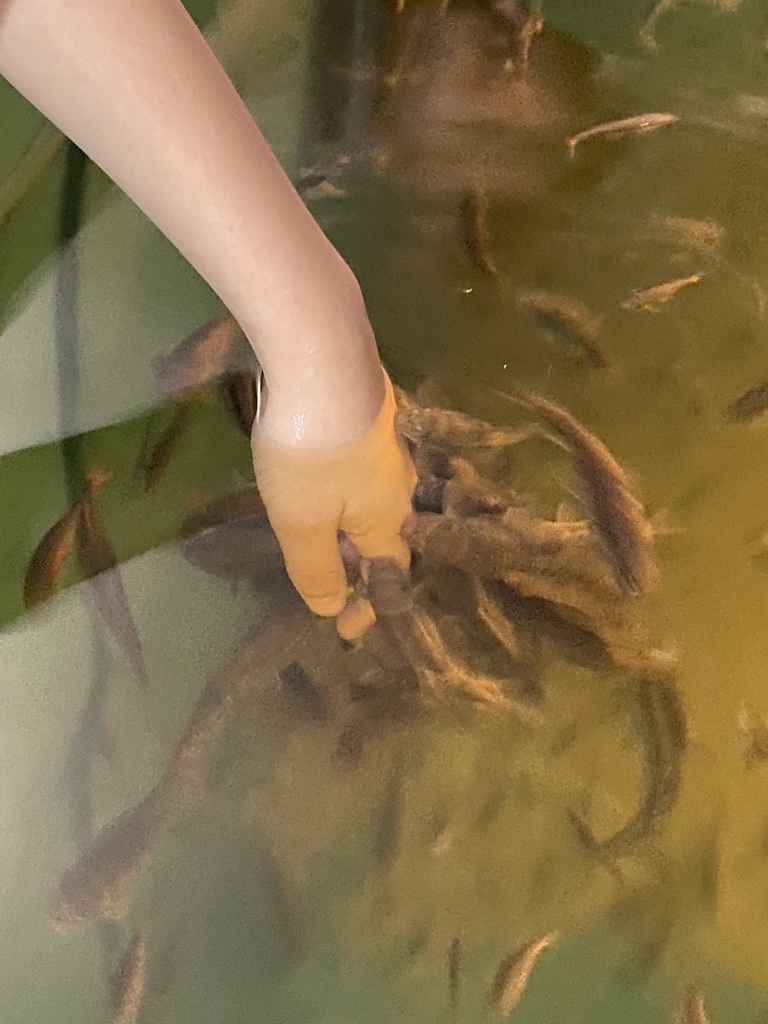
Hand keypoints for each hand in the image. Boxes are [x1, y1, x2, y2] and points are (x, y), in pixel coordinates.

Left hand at [251, 367, 416, 630]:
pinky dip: (349, 495)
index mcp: (389, 518)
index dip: (369, 606)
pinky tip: (331, 485)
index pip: (388, 575)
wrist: (322, 356)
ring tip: (331, 540)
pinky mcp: (372, 415)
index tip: (347, 630)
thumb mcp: (302, 522)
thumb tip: (334, 611)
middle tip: (338, 586)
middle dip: (366, 568)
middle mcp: (400, 485)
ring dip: (356, 529)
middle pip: (389, 538)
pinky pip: (367, 473)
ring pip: (379, 502)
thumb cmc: (312, 451)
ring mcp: (389, 446)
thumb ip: (317, 570)